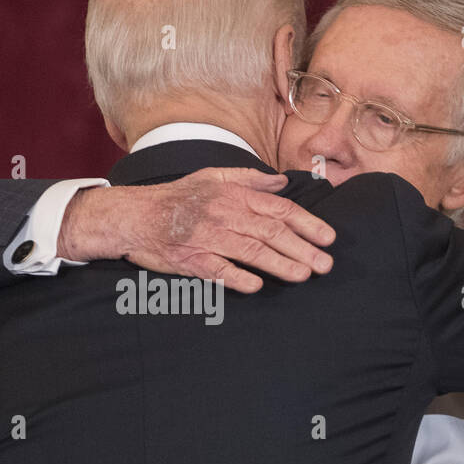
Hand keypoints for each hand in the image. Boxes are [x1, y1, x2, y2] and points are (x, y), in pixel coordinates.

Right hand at [57, 167, 335, 291]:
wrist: (135, 216)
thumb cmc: (177, 198)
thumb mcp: (212, 177)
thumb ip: (249, 179)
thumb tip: (282, 181)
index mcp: (232, 194)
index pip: (278, 208)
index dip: (306, 223)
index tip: (328, 237)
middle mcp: (223, 213)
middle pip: (270, 231)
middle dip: (302, 248)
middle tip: (325, 264)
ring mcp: (207, 237)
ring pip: (250, 250)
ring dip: (280, 264)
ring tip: (303, 275)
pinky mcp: (191, 259)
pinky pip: (218, 270)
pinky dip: (238, 278)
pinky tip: (257, 286)